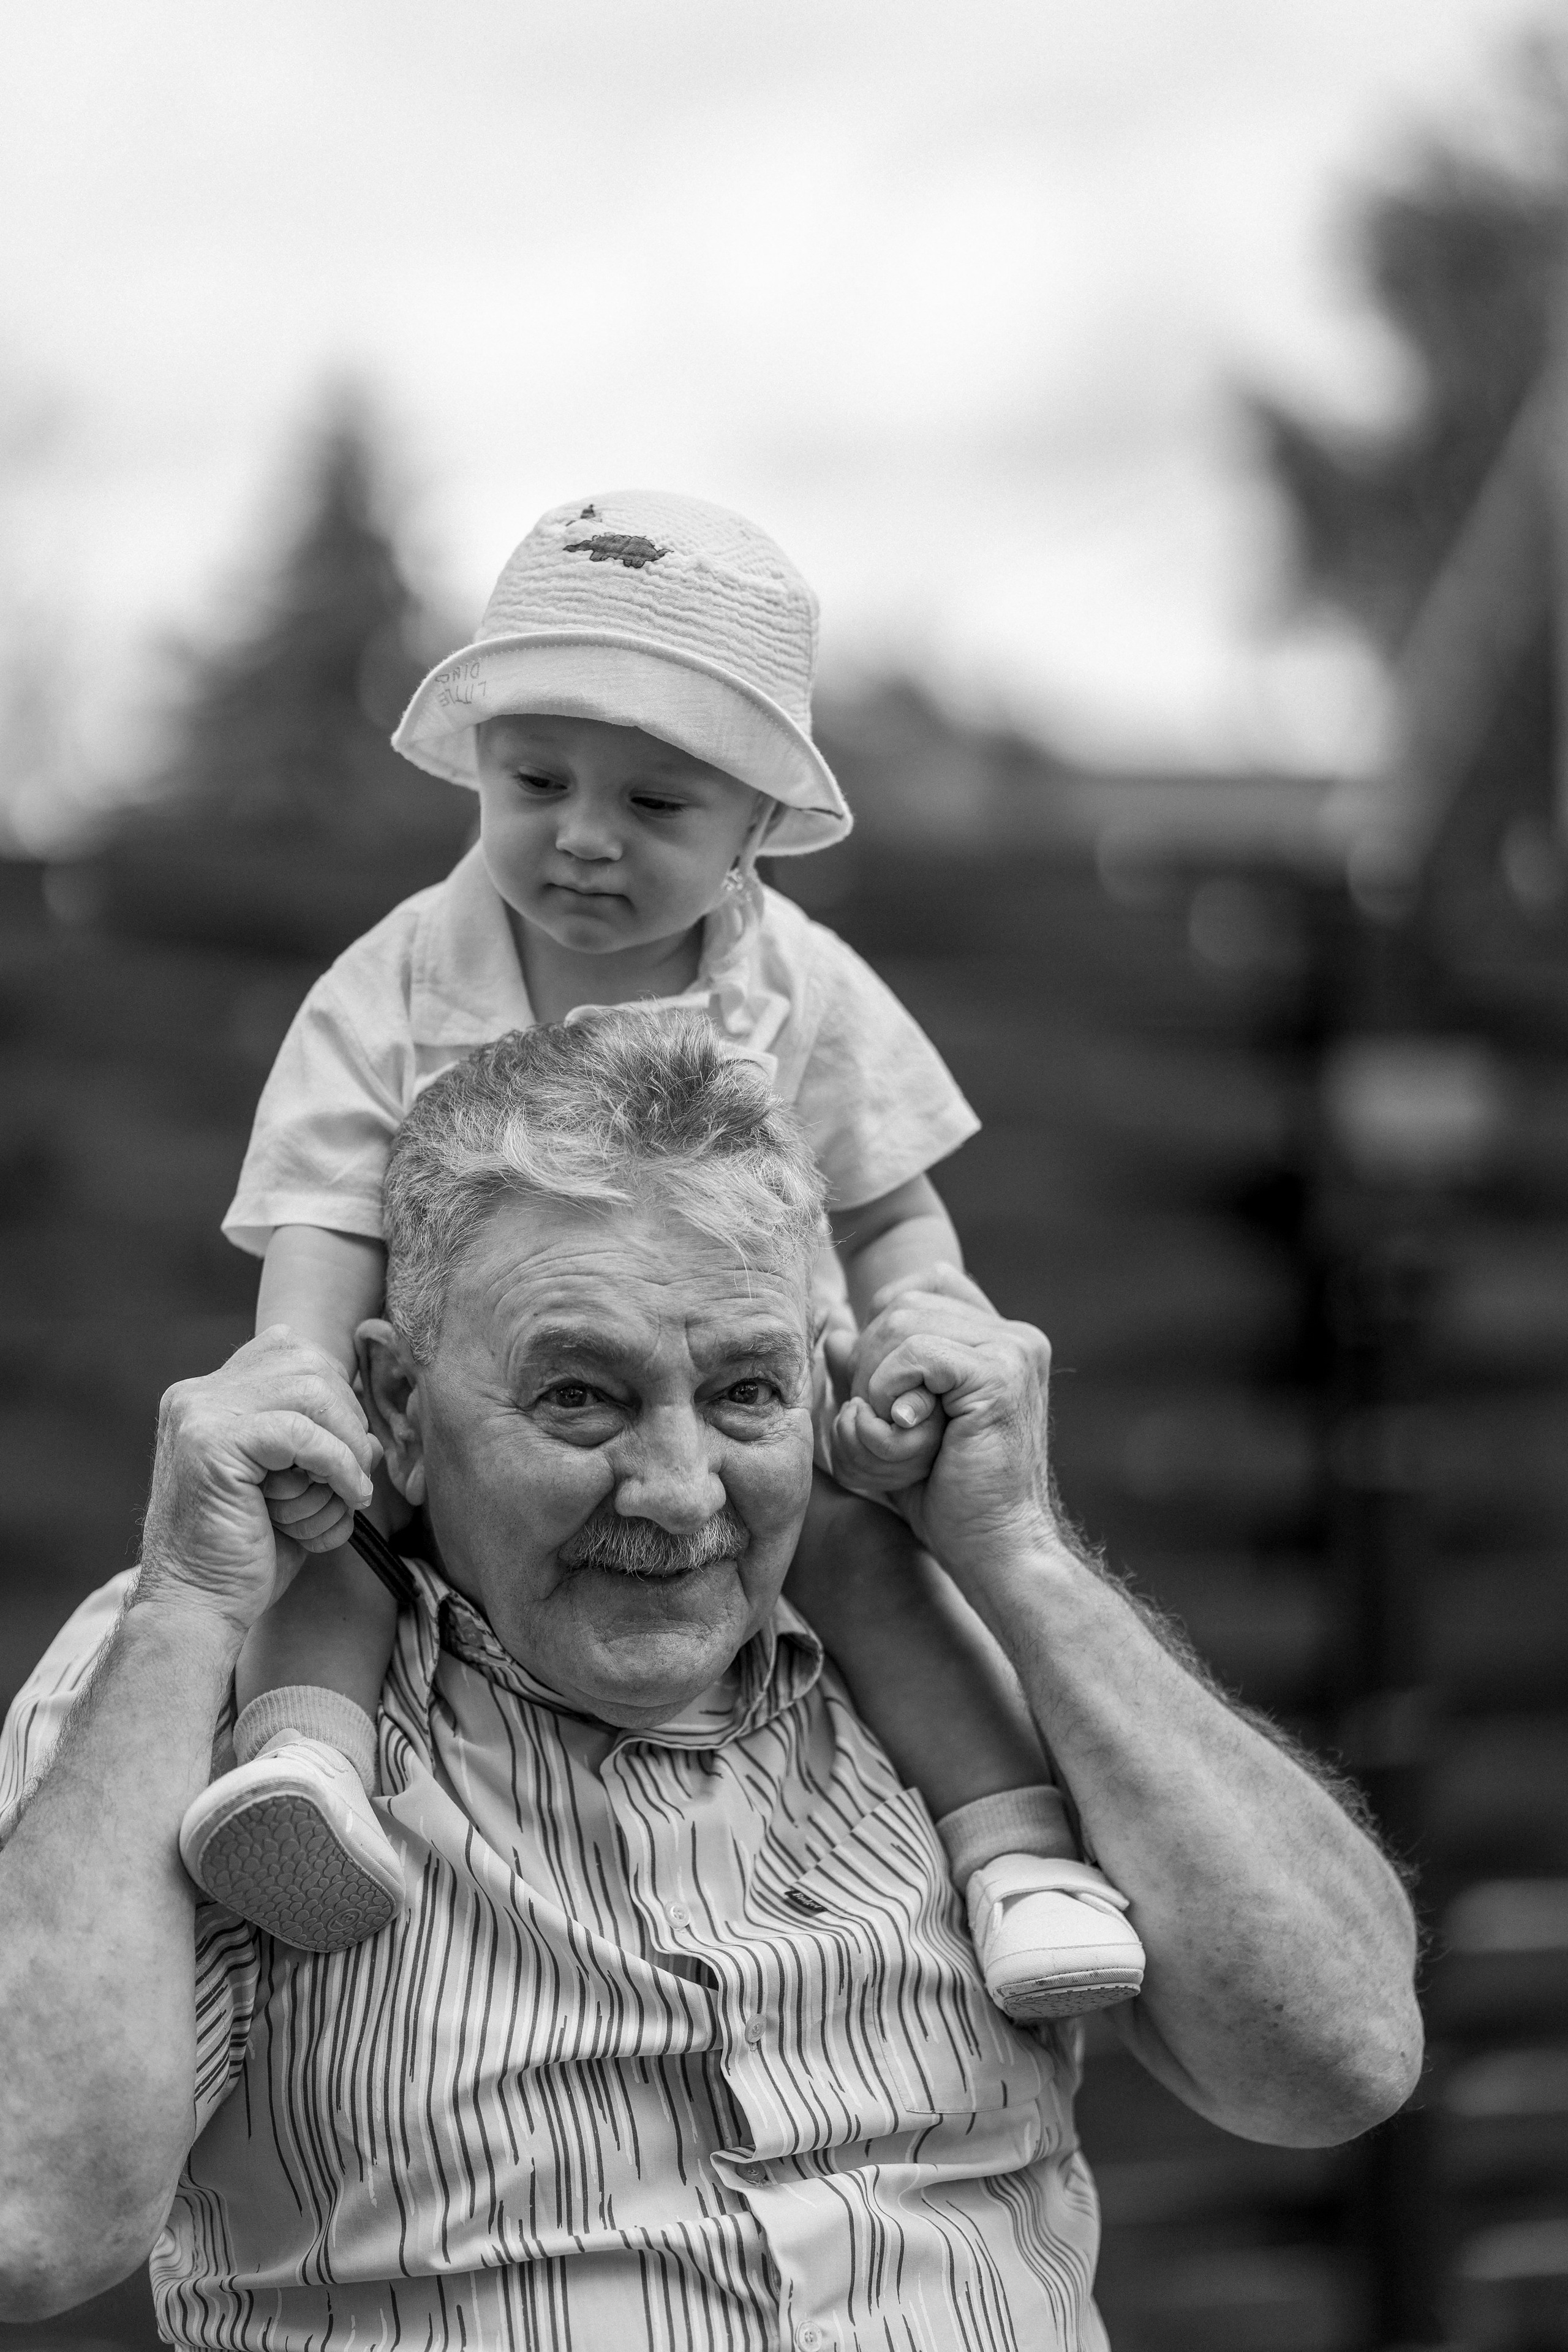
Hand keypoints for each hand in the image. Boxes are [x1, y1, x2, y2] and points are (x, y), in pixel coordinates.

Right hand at [136, 1327, 379, 1634]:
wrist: (197, 1607)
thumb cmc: (246, 1553)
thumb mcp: (291, 1486)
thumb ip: (321, 1443)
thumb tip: (373, 1430)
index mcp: (208, 1395)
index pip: (292, 1351)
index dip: (335, 1395)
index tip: (349, 1449)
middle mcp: (197, 1394)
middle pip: (309, 1363)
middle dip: (348, 1419)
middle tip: (352, 1477)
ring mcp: (199, 1413)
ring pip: (311, 1390)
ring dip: (347, 1443)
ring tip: (350, 1490)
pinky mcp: (211, 1442)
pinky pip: (302, 1432)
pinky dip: (339, 1464)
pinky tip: (348, 1496)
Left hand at [836, 1266, 1058, 1591]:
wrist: (994, 1549)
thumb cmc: (944, 1495)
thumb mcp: (890, 1425)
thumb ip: (866, 1374)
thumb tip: (835, 1331)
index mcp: (1000, 1339)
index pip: (922, 1285)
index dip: (884, 1331)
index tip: (887, 1395)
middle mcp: (1014, 1335)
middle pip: (899, 1304)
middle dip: (870, 1368)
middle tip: (889, 1429)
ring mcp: (1013, 1349)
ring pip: (899, 1323)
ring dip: (875, 1387)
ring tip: (900, 1437)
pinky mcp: (1000, 1374)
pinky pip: (913, 1352)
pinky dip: (888, 1391)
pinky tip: (905, 1430)